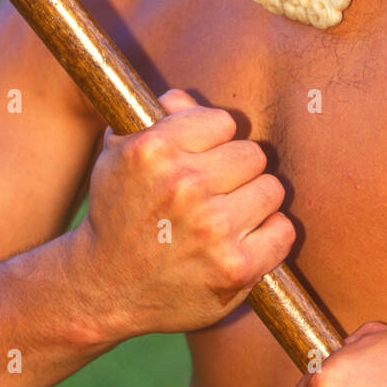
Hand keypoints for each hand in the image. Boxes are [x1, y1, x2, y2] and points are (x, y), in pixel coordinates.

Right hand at [70, 88, 294, 338]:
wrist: (103, 289)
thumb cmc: (117, 214)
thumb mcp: (118, 155)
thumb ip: (157, 116)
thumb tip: (187, 98)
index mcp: (155, 150)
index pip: (224, 122)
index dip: (214, 142)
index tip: (200, 161)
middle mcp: (184, 185)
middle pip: (252, 154)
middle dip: (236, 172)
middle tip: (214, 193)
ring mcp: (213, 228)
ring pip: (271, 189)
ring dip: (254, 202)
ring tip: (226, 218)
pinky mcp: (236, 267)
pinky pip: (283, 230)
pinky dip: (269, 236)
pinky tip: (242, 241)